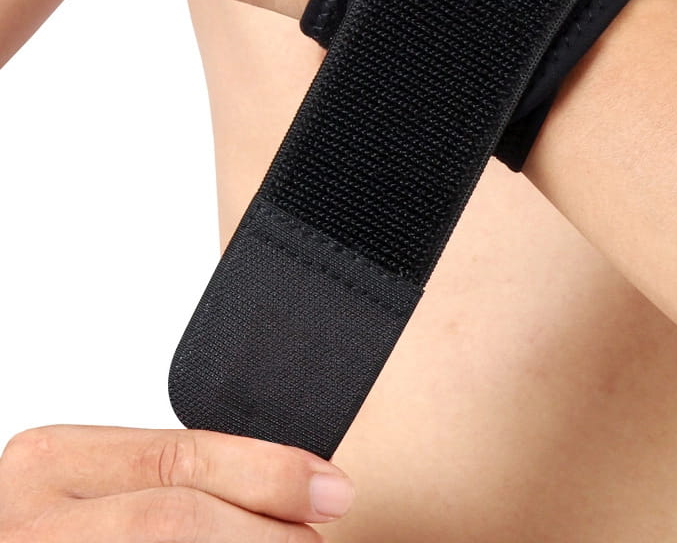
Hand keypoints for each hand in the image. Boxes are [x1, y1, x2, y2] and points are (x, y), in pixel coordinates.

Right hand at [0, 425, 354, 540]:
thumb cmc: (53, 524)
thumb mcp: (92, 482)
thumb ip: (168, 475)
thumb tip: (283, 479)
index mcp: (51, 462)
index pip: (181, 456)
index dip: (268, 472)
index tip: (329, 486)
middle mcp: (34, 522)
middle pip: (178, 518)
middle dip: (263, 530)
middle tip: (316, 538)